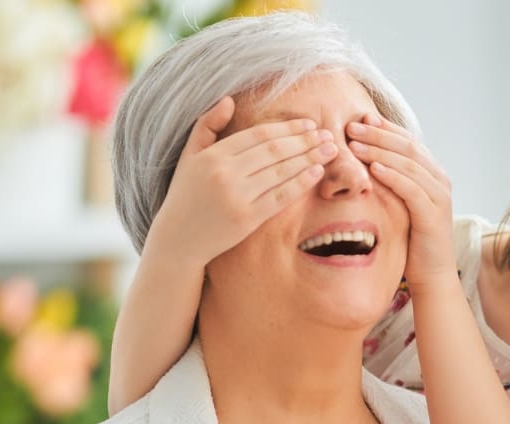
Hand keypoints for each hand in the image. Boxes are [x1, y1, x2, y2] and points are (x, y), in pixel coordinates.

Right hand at [146, 96, 336, 268]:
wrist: (179, 238)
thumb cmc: (185, 193)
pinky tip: (317, 172)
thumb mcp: (189, 155)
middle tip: (328, 135)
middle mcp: (225, 173)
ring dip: (310, 159)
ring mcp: (238, 196)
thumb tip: (229, 100)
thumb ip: (207, 125)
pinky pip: (281, 197)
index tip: (309, 124)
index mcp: (213, 155)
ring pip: (281, 172)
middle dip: (305, 141)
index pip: (258, 135)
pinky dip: (301, 183)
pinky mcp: (248, 218)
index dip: (287, 128)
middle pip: (275, 151)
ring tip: (330, 151)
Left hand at [346, 115, 456, 291]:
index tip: (360, 118)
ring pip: (409, 164)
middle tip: (351, 126)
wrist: (432, 274)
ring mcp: (439, 196)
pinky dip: (392, 176)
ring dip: (380, 151)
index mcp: (431, 173)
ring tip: (355, 144)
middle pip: (408, 147)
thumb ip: (389, 181)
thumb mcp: (398, 203)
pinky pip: (412, 189)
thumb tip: (361, 159)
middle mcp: (439, 180)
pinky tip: (373, 169)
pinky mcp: (433, 214)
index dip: (384, 128)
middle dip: (378, 135)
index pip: (407, 141)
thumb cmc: (411, 240)